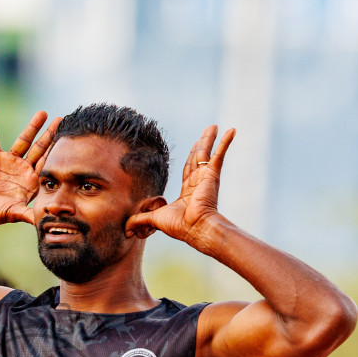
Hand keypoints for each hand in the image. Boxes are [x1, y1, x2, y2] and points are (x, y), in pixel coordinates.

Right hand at [0, 108, 58, 226]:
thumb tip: (43, 222)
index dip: (56, 152)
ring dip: (32, 127)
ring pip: (22, 140)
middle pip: (39, 148)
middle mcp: (22, 169)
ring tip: (42, 113)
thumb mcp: (15, 213)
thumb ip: (28, 215)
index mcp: (31, 181)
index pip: (46, 163)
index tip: (67, 140)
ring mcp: (9, 161)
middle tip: (61, 120)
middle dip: (50, 135)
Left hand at [125, 125, 234, 246]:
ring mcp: (206, 177)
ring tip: (212, 127)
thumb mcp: (154, 219)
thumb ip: (140, 220)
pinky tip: (232, 130)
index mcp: (188, 191)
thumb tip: (125, 229)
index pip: (188, 169)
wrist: (196, 228)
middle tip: (206, 132)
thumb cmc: (179, 226)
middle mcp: (198, 182)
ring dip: (209, 139)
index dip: (190, 158)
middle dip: (200, 144)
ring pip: (206, 152)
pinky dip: (225, 142)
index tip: (193, 147)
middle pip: (198, 157)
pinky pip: (219, 154)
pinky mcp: (212, 174)